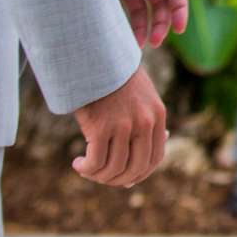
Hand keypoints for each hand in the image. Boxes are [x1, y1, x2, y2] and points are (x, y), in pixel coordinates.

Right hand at [72, 63, 166, 186]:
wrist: (95, 57)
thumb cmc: (114, 77)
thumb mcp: (139, 96)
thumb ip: (144, 124)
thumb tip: (139, 165)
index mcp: (158, 115)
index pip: (155, 158)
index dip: (139, 174)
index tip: (124, 178)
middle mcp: (145, 123)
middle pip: (135, 168)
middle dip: (118, 179)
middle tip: (102, 177)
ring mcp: (124, 126)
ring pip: (114, 169)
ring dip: (99, 176)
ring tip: (87, 169)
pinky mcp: (101, 128)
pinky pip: (96, 163)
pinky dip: (87, 169)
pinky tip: (79, 164)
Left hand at [95, 0, 187, 47]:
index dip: (180, 9)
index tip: (179, 28)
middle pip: (164, 4)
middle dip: (163, 23)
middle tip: (156, 41)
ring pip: (149, 10)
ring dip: (149, 27)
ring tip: (144, 44)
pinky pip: (131, 11)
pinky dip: (134, 25)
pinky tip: (131, 38)